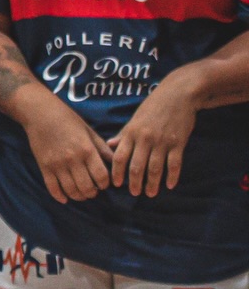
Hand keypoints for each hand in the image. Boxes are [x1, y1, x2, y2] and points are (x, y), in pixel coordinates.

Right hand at [21, 90, 113, 204]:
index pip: (101, 176)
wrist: (40, 113)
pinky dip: (59, 196)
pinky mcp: (44, 166)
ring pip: (71, 190)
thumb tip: (116, 161)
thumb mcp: (88, 131)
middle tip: (93, 190)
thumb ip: (102, 148)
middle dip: (93, 192)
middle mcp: (73, 159)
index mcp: (87, 150)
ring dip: (78, 196)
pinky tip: (65, 198)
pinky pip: (52, 187)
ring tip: (81, 193)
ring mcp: (57, 164)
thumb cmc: (67, 119)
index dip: (105, 184)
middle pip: (87, 187)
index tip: (104, 183)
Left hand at [108, 72, 197, 196]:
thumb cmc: (153, 106)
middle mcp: (145, 138)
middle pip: (137, 166)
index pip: (120, 156)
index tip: (115, 184)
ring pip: (155, 168)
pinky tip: (170, 185)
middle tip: (134, 194)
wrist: (177, 94)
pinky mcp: (178, 143)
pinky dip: (172, 176)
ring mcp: (162, 141)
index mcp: (131, 132)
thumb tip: (110, 146)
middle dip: (134, 182)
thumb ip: (123, 134)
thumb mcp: (134, 119)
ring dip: (152, 183)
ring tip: (150, 193)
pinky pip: (174, 164)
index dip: (117, 172)